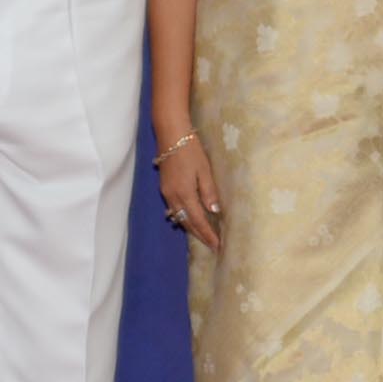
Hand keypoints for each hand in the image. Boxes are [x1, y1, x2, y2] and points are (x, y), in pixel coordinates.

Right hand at [160, 131, 224, 250]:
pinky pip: (174, 209)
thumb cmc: (191, 150)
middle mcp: (173, 197)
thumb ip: (209, 192)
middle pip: (187, 222)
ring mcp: (166, 193)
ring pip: (179, 217)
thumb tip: (214, 211)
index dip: (208, 234)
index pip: (198, 220)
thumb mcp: (204, 170)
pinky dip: (183, 217)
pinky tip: (190, 219)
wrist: (170, 135)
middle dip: (199, 235)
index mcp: (184, 194)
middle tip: (212, 246)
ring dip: (191, 228)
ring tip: (203, 236)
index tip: (218, 246)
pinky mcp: (164, 188)